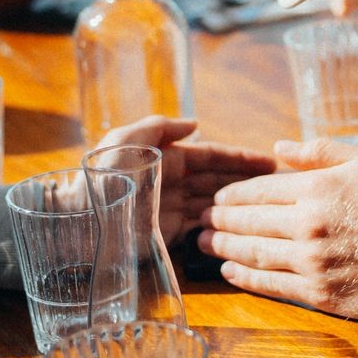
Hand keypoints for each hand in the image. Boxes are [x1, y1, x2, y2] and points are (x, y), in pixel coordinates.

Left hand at [94, 115, 274, 244]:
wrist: (76, 220)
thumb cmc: (100, 177)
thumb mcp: (125, 140)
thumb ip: (160, 127)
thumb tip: (195, 124)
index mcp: (165, 156)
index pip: (212, 156)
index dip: (240, 158)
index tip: (270, 162)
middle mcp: (173, 181)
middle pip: (217, 179)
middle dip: (247, 180)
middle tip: (281, 186)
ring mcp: (172, 208)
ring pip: (213, 203)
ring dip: (238, 203)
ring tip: (270, 208)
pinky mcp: (167, 233)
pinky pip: (200, 228)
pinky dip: (220, 226)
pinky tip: (242, 228)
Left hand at [199, 138, 357, 320]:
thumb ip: (320, 150)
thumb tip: (279, 145)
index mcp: (317, 188)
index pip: (260, 188)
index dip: (233, 194)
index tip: (217, 196)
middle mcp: (308, 225)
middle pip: (249, 222)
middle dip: (219, 221)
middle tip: (198, 220)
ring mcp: (312, 263)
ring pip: (254, 254)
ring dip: (223, 249)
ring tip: (202, 245)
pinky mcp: (321, 294)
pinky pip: (273, 285)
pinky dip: (246, 278)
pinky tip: (230, 272)